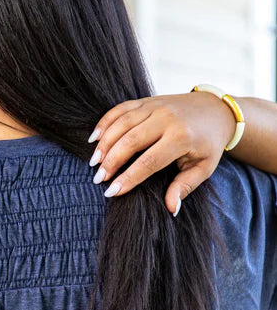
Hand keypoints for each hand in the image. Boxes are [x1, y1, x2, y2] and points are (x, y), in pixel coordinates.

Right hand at [86, 91, 237, 214]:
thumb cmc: (208, 144)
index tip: (111, 192)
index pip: (149, 161)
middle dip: (111, 161)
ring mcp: (155, 106)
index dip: (128, 178)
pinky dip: (105, 122)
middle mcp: (167, 119)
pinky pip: (121, 109)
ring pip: (122, 123)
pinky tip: (94, 138)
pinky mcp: (147, 100)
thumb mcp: (203, 167)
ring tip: (94, 162)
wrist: (215, 110)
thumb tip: (171, 208)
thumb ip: (185, 187)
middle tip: (98, 179)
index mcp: (182, 137)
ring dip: (105, 143)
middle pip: (130, 141)